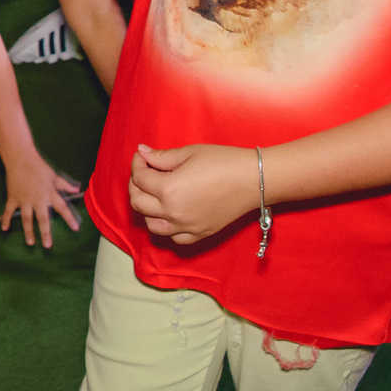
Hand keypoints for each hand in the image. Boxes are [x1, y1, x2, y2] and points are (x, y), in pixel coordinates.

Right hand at [0, 149, 84, 246]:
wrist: (20, 158)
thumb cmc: (39, 166)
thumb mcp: (54, 176)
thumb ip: (65, 185)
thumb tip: (77, 190)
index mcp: (50, 194)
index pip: (62, 208)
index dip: (69, 218)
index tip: (76, 228)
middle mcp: (38, 199)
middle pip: (43, 218)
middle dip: (46, 232)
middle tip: (48, 245)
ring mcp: (24, 200)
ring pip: (27, 218)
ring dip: (28, 231)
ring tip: (30, 243)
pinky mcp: (13, 198)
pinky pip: (9, 211)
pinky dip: (6, 219)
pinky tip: (4, 229)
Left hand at [127, 143, 254, 244]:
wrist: (254, 179)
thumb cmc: (223, 162)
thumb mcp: (189, 153)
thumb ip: (161, 156)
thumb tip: (142, 152)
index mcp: (168, 190)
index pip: (140, 179)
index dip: (137, 164)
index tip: (142, 157)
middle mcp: (173, 213)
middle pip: (139, 203)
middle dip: (136, 185)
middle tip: (144, 172)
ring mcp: (186, 227)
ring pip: (152, 225)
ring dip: (147, 209)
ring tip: (154, 194)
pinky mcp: (200, 234)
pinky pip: (174, 238)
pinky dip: (167, 228)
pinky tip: (170, 214)